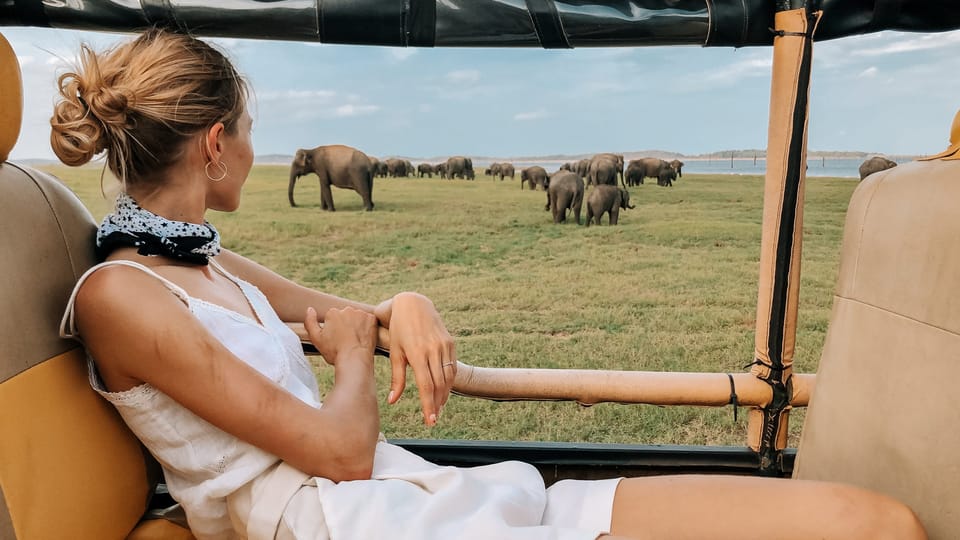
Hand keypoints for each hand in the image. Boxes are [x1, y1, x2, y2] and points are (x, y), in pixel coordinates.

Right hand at [305, 306, 376, 366]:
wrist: (354, 359)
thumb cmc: (334, 351)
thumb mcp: (316, 338)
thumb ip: (310, 322)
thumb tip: (310, 309)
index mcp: (333, 312)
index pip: (333, 318)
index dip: (334, 330)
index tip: (336, 339)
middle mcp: (347, 309)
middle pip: (345, 316)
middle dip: (345, 325)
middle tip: (346, 340)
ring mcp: (361, 313)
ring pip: (357, 318)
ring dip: (357, 325)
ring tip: (355, 340)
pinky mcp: (372, 319)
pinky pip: (369, 321)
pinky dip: (367, 327)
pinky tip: (363, 338)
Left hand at [382, 292, 456, 425]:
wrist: (412, 304)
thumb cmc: (398, 330)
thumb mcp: (395, 352)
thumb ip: (397, 378)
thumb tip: (392, 401)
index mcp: (417, 353)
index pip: (426, 386)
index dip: (428, 406)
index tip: (430, 421)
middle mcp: (433, 350)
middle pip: (439, 385)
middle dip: (437, 404)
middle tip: (433, 419)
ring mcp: (444, 345)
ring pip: (448, 377)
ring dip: (444, 395)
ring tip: (438, 408)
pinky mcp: (450, 342)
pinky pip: (453, 366)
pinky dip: (450, 381)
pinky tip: (444, 390)